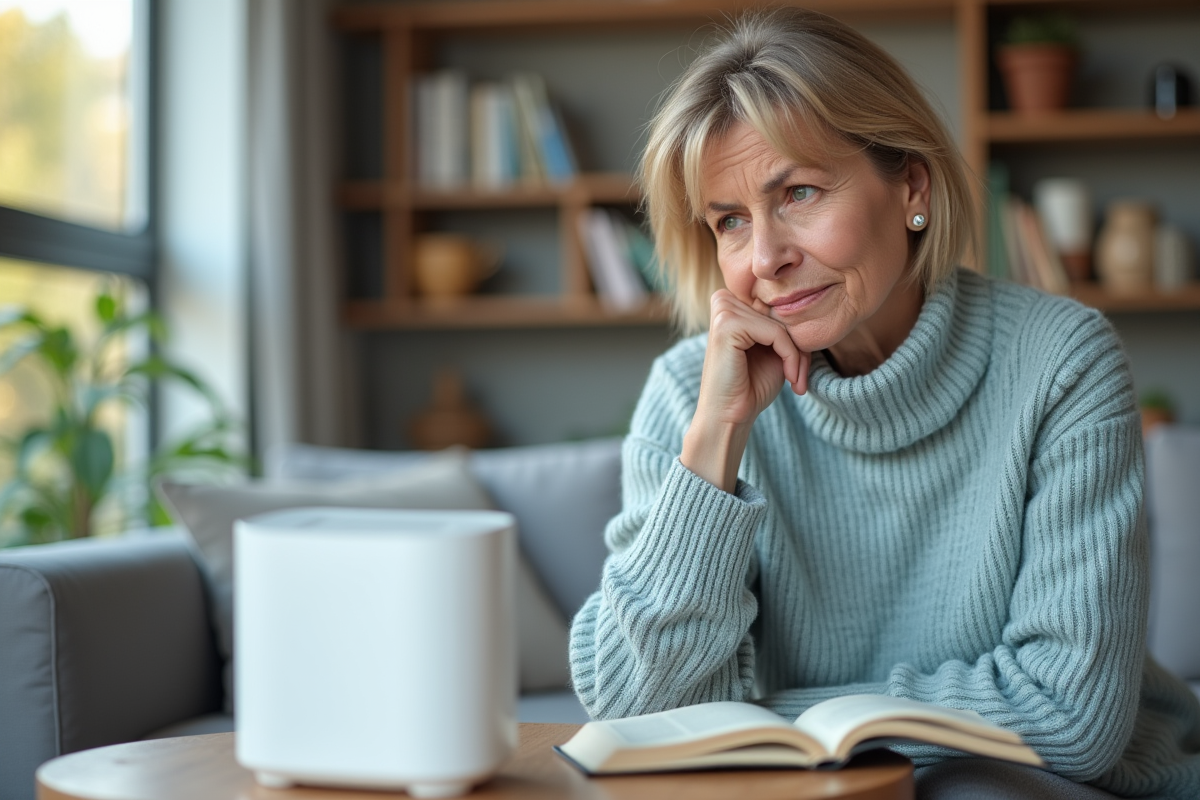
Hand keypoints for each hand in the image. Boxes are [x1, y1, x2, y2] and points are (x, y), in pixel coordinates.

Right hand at [681, 290, 810, 491]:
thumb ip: (783, 327)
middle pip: (780, 315)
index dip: (795, 338)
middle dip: (799, 347)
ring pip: (781, 325)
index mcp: (731, 304)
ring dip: (797, 355)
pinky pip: (776, 333)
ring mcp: (723, 311)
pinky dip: (790, 357)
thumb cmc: (751, 387)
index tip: (800, 370)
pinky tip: (789, 379)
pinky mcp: (727, 324)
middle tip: (800, 379)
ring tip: (796, 381)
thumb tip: (807, 308)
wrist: (730, 417)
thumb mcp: (774, 350)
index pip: (778, 309)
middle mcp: (724, 302)